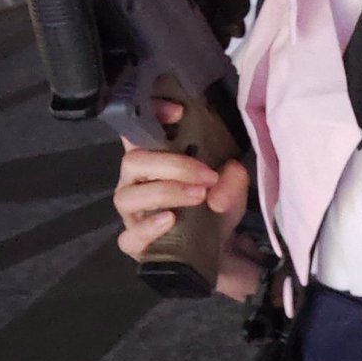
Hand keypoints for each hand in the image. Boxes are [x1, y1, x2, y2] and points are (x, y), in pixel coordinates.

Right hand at [113, 98, 259, 300]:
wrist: (223, 248)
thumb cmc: (216, 203)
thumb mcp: (232, 184)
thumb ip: (231, 176)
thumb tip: (216, 186)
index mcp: (154, 157)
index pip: (138, 128)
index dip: (150, 114)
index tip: (178, 112)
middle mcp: (135, 180)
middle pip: (134, 161)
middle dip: (173, 165)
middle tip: (207, 176)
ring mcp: (132, 213)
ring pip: (129, 196)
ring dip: (166, 192)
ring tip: (198, 197)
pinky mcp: (134, 243)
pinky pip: (129, 236)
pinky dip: (149, 228)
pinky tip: (170, 221)